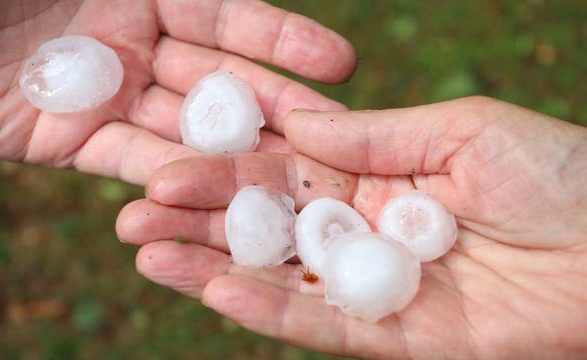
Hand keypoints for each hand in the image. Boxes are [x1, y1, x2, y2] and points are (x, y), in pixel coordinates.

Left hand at [0, 0, 354, 184]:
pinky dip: (170, 179)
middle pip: (218, 79)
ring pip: (184, 128)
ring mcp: (105, 93)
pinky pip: (132, 162)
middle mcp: (131, 40)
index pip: (227, 17)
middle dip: (279, 107)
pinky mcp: (70, 141)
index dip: (284, 40)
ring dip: (236, 155)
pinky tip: (216, 200)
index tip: (341, 64)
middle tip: (339, 137)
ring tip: (290, 182)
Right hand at [117, 96, 586, 357]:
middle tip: (131, 217)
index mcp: (376, 173)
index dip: (225, 170)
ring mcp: (375, 285)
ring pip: (280, 278)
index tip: (166, 167)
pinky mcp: (397, 336)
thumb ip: (373, 136)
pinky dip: (267, 311)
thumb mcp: (460, 130)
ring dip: (211, 267)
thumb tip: (294, 124)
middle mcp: (364, 229)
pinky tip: (212, 292)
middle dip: (199, 222)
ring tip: (146, 255)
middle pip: (268, 226)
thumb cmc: (557, 171)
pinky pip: (322, 325)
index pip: (283, 170)